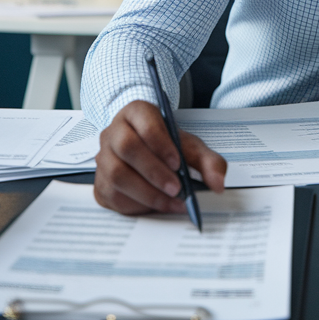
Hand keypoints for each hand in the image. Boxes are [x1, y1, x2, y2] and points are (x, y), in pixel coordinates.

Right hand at [93, 99, 226, 214]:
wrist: (146, 152)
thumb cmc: (167, 146)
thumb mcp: (191, 147)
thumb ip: (209, 162)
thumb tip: (218, 184)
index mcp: (136, 113)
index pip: (144, 122)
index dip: (160, 143)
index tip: (178, 163)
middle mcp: (113, 132)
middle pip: (126, 148)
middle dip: (154, 171)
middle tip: (177, 188)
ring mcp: (103, 158)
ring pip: (116, 174)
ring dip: (147, 193)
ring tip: (171, 201)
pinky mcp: (100, 183)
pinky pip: (112, 196)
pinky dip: (136, 205)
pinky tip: (156, 206)